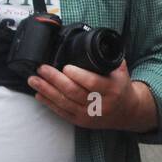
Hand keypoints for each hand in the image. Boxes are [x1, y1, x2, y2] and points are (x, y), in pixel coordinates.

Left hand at [28, 59, 150, 130]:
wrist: (127, 112)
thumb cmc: (121, 87)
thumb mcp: (121, 71)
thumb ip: (109, 57)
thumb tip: (97, 39)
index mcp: (112, 90)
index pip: (92, 82)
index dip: (77, 75)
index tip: (65, 66)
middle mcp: (100, 104)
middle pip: (73, 92)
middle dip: (55, 79)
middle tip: (42, 69)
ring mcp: (89, 115)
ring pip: (64, 103)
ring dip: (46, 91)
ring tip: (33, 80)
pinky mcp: (81, 122)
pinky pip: (62, 112)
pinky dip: (49, 103)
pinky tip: (39, 94)